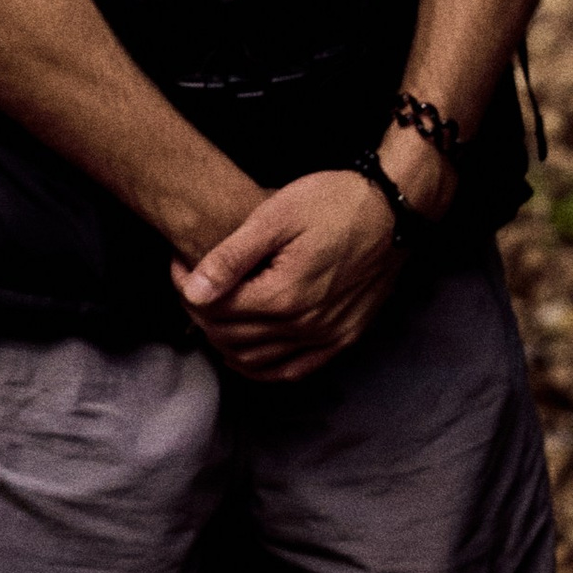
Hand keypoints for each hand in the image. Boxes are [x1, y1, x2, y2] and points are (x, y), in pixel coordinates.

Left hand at [172, 168, 401, 380]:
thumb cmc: (334, 202)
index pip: (214, 310)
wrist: (394, 209)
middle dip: (200, 313)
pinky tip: (246, 348)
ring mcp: (328, 338)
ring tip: (213, 308)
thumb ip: (231, 257)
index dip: (185, 288)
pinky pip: (293, 370)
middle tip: (190, 284)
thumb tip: (193, 291)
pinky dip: (261, 365)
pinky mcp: (344, 339)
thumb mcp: (275, 216)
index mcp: (284, 296)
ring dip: (225, 340)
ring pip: (256, 361)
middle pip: (230, 337)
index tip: (178, 263)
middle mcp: (306, 327)